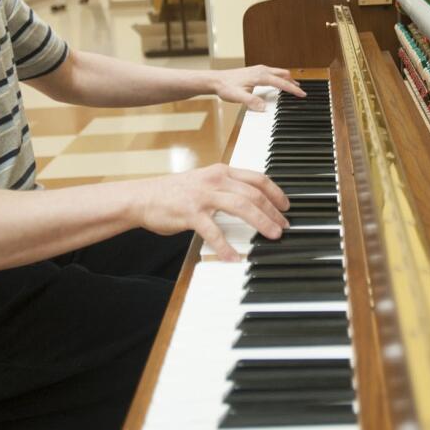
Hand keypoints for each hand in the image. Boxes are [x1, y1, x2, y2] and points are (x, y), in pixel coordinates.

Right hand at [132, 164, 289, 260]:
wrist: (143, 197)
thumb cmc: (174, 193)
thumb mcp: (204, 182)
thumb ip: (226, 188)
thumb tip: (252, 202)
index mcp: (221, 172)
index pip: (257, 178)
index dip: (275, 192)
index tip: (286, 206)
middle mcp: (215, 180)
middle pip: (253, 193)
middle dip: (273, 211)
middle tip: (284, 226)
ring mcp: (203, 196)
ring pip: (241, 207)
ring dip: (260, 222)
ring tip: (271, 236)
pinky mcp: (190, 213)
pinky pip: (213, 231)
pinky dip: (225, 246)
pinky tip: (233, 257)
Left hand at [212, 65, 305, 110]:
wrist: (216, 80)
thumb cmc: (226, 87)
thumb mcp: (238, 97)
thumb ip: (251, 102)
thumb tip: (263, 107)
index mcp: (260, 76)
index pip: (282, 83)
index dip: (293, 89)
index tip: (302, 94)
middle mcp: (261, 70)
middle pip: (283, 75)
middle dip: (293, 83)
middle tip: (300, 92)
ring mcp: (259, 69)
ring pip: (278, 72)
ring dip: (287, 79)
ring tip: (293, 87)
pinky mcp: (255, 70)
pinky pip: (272, 72)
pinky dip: (279, 77)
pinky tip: (278, 83)